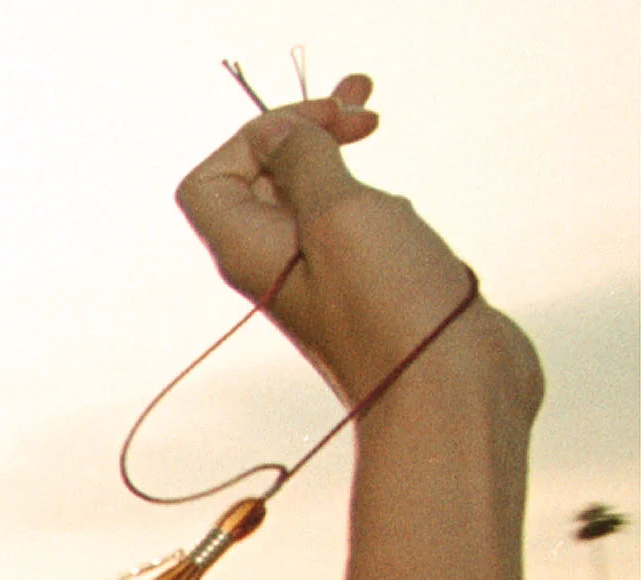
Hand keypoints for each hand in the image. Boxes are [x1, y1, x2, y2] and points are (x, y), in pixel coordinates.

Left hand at [174, 75, 535, 412]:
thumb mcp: (339, 214)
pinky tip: (405, 211)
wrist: (450, 391)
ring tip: (377, 133)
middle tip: (366, 107)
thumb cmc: (391, 309)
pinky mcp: (368, 290)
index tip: (320, 125)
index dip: (255, 138)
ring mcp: (322, 281)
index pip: (211, 180)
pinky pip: (356, 230)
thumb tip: (278, 135)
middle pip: (263, 183)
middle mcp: (276, 266)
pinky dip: (373, 203)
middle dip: (304, 133)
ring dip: (341, 162)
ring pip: (314, 203)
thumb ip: (304, 163)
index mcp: (248, 251)